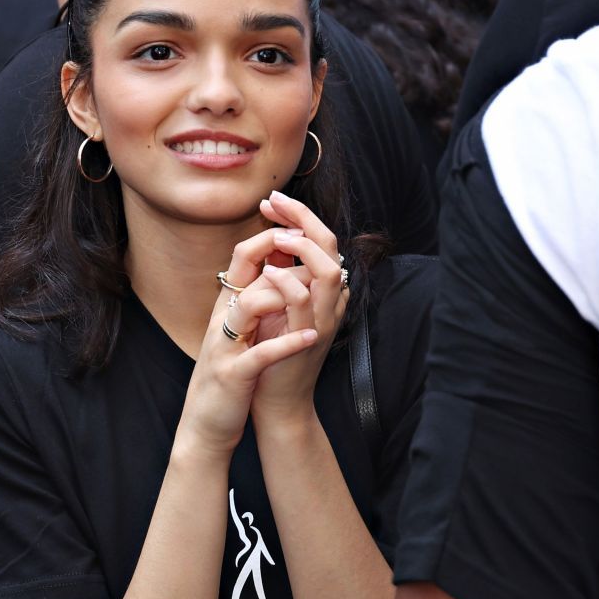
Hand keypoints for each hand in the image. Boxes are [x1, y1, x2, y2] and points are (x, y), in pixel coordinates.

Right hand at [178, 226, 323, 456]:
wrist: (206, 422)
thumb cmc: (230, 373)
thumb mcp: (241, 330)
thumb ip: (256, 298)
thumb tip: (282, 265)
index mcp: (228, 306)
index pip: (243, 256)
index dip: (271, 234)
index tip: (298, 226)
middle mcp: (223, 320)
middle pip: (244, 271)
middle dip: (280, 254)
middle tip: (309, 246)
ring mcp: (226, 346)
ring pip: (250, 305)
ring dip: (282, 294)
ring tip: (313, 292)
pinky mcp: (234, 375)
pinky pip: (260, 354)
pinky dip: (286, 343)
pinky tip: (309, 335)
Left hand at [243, 190, 345, 430]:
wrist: (278, 399)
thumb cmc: (274, 351)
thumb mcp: (278, 305)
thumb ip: (281, 274)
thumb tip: (273, 240)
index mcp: (325, 288)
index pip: (321, 239)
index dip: (298, 216)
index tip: (271, 202)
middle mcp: (332, 299)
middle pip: (330, 244)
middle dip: (301, 217)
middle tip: (273, 200)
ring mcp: (324, 318)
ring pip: (327, 269)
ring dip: (302, 246)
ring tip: (276, 233)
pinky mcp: (308, 336)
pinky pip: (304, 301)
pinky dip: (287, 281)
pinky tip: (267, 270)